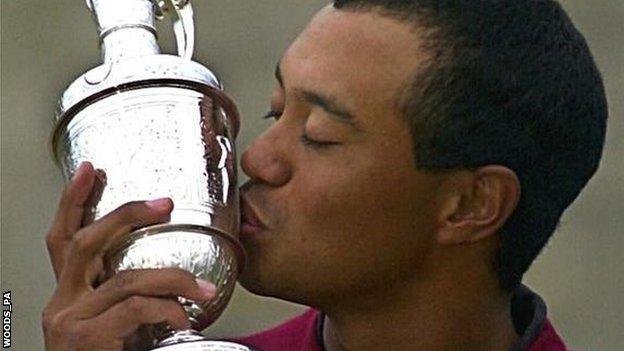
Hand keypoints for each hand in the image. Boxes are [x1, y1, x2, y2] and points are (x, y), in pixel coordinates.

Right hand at [42, 162, 215, 350]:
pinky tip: (183, 317)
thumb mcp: (114, 323)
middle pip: (85, 243)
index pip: (63, 239)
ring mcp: (70, 322)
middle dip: (126, 216)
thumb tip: (171, 277)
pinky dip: (166, 308)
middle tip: (163, 203)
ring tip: (202, 288)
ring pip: (124, 278)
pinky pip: (135, 309)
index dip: (74, 202)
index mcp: (69, 294)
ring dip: (172, 277)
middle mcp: (62, 303)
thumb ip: (128, 297)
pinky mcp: (85, 340)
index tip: (89, 170)